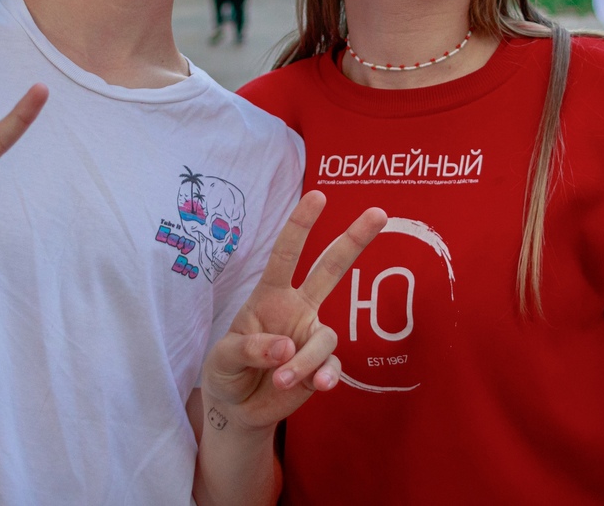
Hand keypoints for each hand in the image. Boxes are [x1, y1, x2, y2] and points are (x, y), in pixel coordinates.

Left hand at [200, 192, 385, 432]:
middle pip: (330, 268)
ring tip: (281, 380)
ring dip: (306, 360)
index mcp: (269, 295)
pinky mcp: (321, 367)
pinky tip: (317, 386)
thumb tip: (286, 347)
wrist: (238, 407)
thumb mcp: (224, 358)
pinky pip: (332, 367)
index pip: (286, 253)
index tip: (318, 195)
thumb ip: (250, 349)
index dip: (301, 224)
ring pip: (326, 337)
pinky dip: (324, 376)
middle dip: (354, 239)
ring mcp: (311, 336)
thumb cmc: (227, 370)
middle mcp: (297, 308)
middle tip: (379, 213)